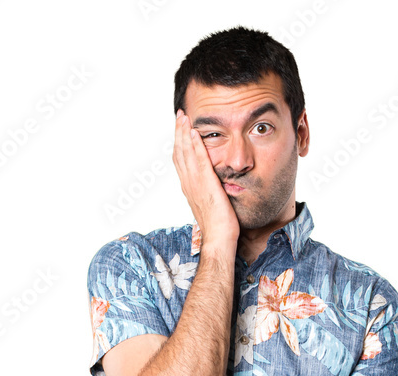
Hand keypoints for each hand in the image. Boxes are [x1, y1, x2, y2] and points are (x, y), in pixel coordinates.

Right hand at [173, 109, 239, 248]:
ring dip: (184, 133)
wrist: (219, 239)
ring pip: (185, 153)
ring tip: (184, 117)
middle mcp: (188, 184)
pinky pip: (199, 161)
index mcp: (189, 187)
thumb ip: (209, 191)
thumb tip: (214, 184)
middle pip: (179, 152)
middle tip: (179, 115)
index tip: (181, 128)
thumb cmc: (219, 226)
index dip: (179, 143)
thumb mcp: (211, 204)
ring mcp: (195, 184)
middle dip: (179, 132)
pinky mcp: (206, 185)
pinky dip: (195, 145)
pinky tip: (195, 132)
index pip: (181, 160)